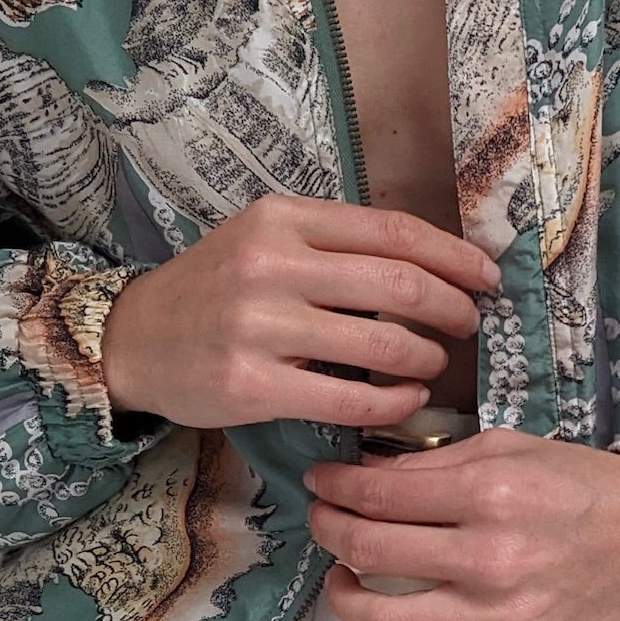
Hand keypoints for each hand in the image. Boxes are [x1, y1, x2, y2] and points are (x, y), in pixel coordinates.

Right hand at [99, 194, 496, 430]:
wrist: (132, 341)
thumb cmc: (212, 291)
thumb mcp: (263, 240)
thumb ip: (333, 243)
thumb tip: (427, 261)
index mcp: (284, 219)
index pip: (393, 232)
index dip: (454, 256)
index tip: (486, 276)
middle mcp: (273, 265)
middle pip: (399, 284)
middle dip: (452, 306)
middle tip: (470, 324)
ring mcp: (261, 327)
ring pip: (382, 342)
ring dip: (426, 356)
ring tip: (434, 363)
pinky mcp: (254, 386)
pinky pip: (351, 397)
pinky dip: (394, 401)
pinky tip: (406, 398)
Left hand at [303, 429, 619, 620]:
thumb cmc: (588, 486)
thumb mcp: (514, 449)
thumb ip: (438, 462)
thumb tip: (367, 474)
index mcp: (489, 494)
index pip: (379, 494)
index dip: (334, 488)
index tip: (321, 483)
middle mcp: (491, 557)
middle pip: (371, 552)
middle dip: (328, 532)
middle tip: (323, 521)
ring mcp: (504, 617)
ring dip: (343, 601)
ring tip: (341, 581)